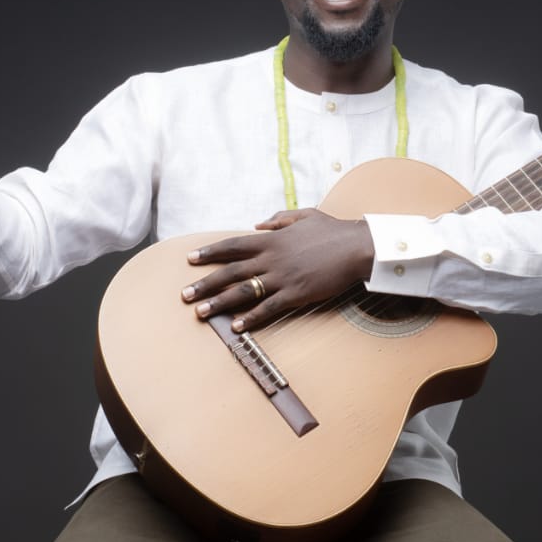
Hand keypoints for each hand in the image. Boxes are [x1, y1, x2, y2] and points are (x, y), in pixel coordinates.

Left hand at [181, 209, 374, 332]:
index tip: (190, 258)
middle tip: (184, 295)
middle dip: (205, 283)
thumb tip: (258, 224)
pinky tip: (237, 326)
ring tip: (201, 312)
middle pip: (230, 271)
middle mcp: (271, 258)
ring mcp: (283, 277)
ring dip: (220, 302)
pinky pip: (269, 308)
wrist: (357, 246)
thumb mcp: (304, 215)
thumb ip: (278, 220)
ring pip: (244, 291)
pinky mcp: (296, 293)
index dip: (209, 252)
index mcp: (271, 240)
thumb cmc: (333, 230)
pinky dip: (252, 318)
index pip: (232, 245)